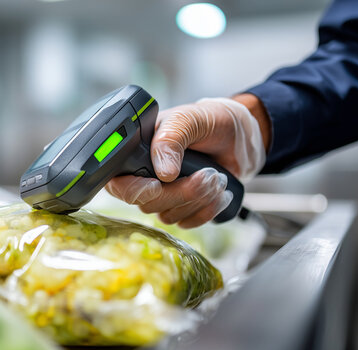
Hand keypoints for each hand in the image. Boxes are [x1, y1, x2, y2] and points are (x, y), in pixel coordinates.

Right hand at [105, 95, 268, 227]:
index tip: (158, 184)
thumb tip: (162, 173)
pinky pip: (188, 223)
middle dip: (182, 192)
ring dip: (199, 199)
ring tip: (216, 176)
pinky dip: (209, 209)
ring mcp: (164, 195)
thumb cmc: (210, 120)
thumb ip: (171, 139)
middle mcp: (145, 177)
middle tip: (206, 174)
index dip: (136, 189)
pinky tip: (219, 190)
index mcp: (135, 153)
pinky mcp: (183, 208)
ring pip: (168, 216)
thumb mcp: (188, 119)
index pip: (119, 183)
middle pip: (147, 204)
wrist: (239, 137)